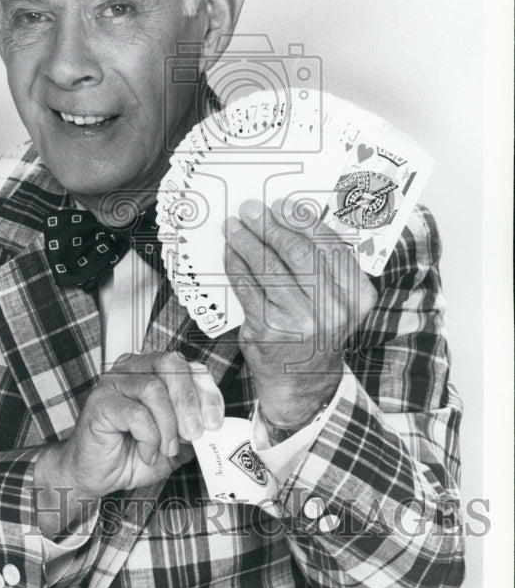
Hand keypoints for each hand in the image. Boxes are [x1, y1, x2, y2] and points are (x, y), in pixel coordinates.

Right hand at [45, 351, 224, 502]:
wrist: (95, 474)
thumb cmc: (131, 454)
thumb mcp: (173, 443)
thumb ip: (192, 429)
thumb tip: (214, 425)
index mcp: (153, 371)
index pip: (187, 365)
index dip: (206, 391)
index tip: (214, 421)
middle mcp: (132, 369)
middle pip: (171, 364)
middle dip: (189, 401)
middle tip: (195, 434)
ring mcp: (113, 383)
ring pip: (153, 388)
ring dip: (167, 425)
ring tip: (165, 449)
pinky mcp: (100, 403)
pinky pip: (136, 414)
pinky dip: (149, 438)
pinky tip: (147, 453)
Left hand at [224, 198, 376, 427]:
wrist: (304, 382)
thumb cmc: (317, 331)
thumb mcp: (336, 300)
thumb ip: (324, 265)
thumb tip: (290, 218)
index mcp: (357, 295)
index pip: (329, 245)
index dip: (302, 220)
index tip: (282, 205)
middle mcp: (332, 308)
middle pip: (297, 252)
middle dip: (270, 225)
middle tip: (251, 209)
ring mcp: (300, 320)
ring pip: (268, 267)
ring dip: (247, 241)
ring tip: (234, 227)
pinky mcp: (269, 329)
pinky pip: (247, 286)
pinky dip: (235, 265)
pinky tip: (230, 253)